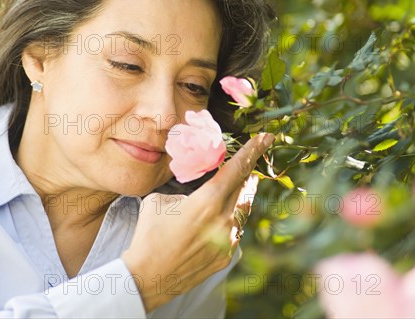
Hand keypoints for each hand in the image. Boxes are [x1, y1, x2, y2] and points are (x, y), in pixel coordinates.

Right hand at [121, 132, 274, 311]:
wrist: (148, 275)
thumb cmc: (149, 234)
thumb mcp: (161, 200)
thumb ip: (184, 190)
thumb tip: (194, 188)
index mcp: (208, 201)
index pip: (237, 169)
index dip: (253, 151)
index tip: (266, 138)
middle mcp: (224, 220)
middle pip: (244, 187)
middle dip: (246, 172)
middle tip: (249, 158)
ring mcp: (228, 241)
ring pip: (242, 209)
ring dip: (239, 195)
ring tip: (235, 186)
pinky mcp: (226, 257)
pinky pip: (235, 230)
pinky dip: (230, 219)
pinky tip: (220, 217)